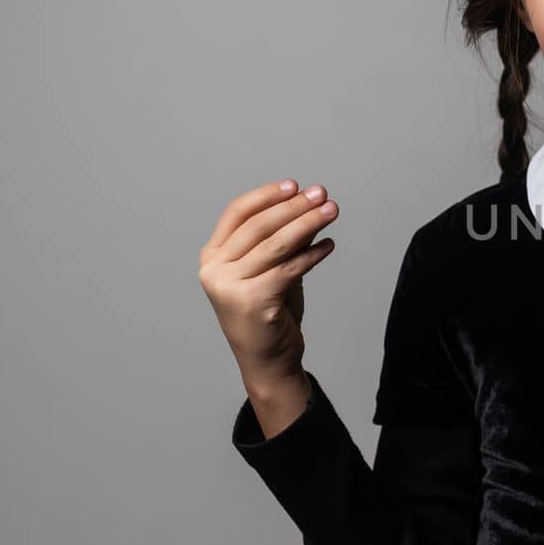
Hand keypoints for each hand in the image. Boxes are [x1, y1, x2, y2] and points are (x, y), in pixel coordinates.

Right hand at [197, 179, 338, 392]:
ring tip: (332, 210)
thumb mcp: (273, 268)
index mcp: (211, 257)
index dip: (266, 195)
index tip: (295, 185)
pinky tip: (329, 244)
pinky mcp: (252, 301)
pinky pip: (289, 268)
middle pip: (259, 226)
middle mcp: (214, 270)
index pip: (236, 213)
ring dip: (308, 223)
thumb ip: (284, 239)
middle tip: (322, 194)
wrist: (266, 359)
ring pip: (276, 244)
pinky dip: (313, 254)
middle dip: (294, 206)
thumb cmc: (268, 311)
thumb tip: (309, 205)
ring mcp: (229, 286)